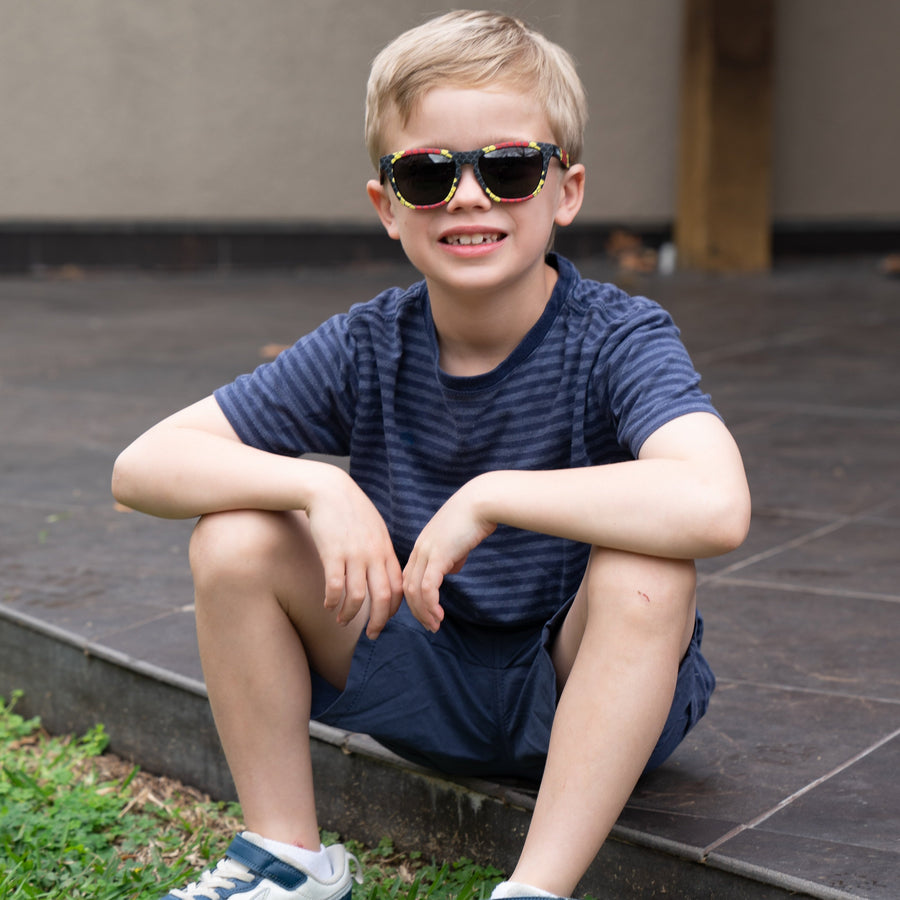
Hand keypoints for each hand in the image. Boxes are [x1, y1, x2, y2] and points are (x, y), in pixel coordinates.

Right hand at [304, 466, 402, 638]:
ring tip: (341, 621)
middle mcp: (373, 555)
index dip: (394, 610)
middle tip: (371, 635)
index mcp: (386, 551)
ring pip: (358, 597)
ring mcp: (354, 554)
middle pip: (383, 598)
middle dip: (378, 622)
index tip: (384, 620)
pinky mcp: (332, 553)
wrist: (330, 490)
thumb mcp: (375, 530)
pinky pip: (335, 586)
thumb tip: (385, 576)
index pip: (398, 588)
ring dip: (350, 615)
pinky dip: (332, 601)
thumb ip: (381, 553)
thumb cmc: (352, 512)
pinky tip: (327, 605)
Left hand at [403, 478, 496, 631]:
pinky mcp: (438, 556)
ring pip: (415, 591)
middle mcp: (419, 549)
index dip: (414, 599)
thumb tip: (452, 569)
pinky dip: (430, 605)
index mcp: (422, 545)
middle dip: (416, 611)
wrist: (482, 502)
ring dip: (423, 612)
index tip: (426, 613)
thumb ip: (452, 556)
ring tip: (435, 625)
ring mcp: (427, 552)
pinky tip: (439, 614)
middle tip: (430, 626)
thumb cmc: (474, 518)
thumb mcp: (458, 541)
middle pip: (407, 587)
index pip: (409, 577)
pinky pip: (428, 587)